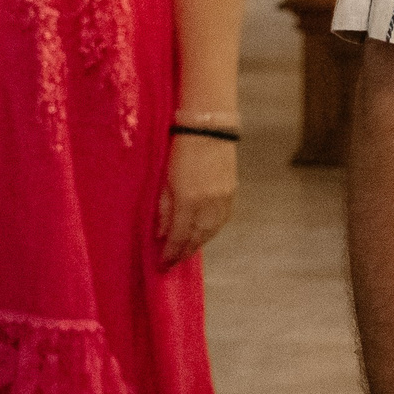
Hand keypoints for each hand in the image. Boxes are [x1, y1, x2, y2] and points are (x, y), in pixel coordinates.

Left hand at [158, 133, 237, 266]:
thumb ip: (163, 208)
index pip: (179, 235)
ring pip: (212, 231)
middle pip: (198, 237)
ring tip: (187, 251)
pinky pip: (222, 220)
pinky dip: (212, 231)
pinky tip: (204, 234)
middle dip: (184, 252)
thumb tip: (161, 234)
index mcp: (189, 200)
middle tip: (173, 263)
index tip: (162, 265)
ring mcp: (224, 198)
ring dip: (199, 244)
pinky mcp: (232, 191)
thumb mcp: (164, 180)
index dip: (171, 253)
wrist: (209, 128)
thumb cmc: (179, 150)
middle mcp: (209, 203)